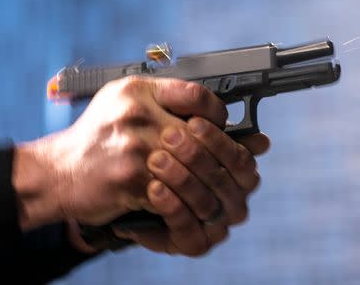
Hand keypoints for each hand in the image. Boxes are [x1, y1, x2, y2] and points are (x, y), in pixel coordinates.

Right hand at [13, 75, 227, 230]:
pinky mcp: (131, 180)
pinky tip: (192, 201)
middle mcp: (137, 114)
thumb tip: (212, 113)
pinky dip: (187, 200)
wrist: (57, 171)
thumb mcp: (122, 102)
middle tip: (229, 163)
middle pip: (200, 133)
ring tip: (215, 187)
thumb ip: (164, 100)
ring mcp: (134, 148)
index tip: (220, 125)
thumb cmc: (96, 136)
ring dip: (208, 181)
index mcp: (138, 90)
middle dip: (219, 152)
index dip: (216, 112)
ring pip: (192, 165)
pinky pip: (174, 191)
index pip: (196, 94)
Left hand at [114, 129, 269, 256]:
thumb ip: (201, 117)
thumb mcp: (171, 122)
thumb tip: (244, 123)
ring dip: (183, 180)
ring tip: (156, 160)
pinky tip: (154, 189)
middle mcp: (233, 197)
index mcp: (238, 170)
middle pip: (226, 180)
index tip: (194, 122)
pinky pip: (190, 231)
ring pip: (208, 204)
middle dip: (197, 156)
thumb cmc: (152, 150)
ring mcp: (216, 223)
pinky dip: (173, 208)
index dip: (219, 140)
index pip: (241, 157)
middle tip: (169, 136)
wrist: (115, 183)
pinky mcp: (195, 242)